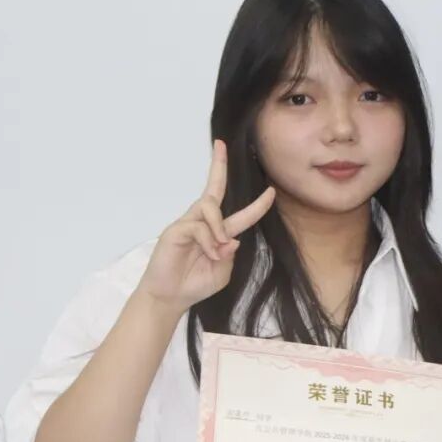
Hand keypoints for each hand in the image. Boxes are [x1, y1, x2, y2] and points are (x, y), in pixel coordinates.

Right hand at [136, 140, 274, 312]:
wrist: (170, 297)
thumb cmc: (195, 284)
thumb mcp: (223, 271)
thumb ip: (230, 255)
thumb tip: (231, 238)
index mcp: (218, 232)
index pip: (239, 213)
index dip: (257, 204)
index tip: (271, 191)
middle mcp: (203, 222)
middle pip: (214, 189)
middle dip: (218, 165)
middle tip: (220, 144)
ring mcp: (188, 224)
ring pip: (210, 208)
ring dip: (220, 229)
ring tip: (217, 250)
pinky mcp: (176, 229)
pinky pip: (199, 226)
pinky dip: (209, 241)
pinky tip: (208, 254)